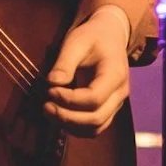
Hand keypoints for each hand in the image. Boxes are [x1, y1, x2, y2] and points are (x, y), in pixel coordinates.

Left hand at [43, 6, 130, 134]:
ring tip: (49, 111)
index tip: (50, 91)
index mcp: (116, 74)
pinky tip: (59, 116)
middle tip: (45, 106)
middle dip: (67, 117)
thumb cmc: (93, 37)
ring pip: (95, 128)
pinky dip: (75, 127)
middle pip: (96, 118)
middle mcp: (120, 93)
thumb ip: (64, 63)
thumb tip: (51, 83)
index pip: (94, 98)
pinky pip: (94, 128)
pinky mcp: (108, 109)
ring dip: (70, 125)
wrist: (110, 36)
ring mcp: (116, 104)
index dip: (69, 100)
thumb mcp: (76, 41)